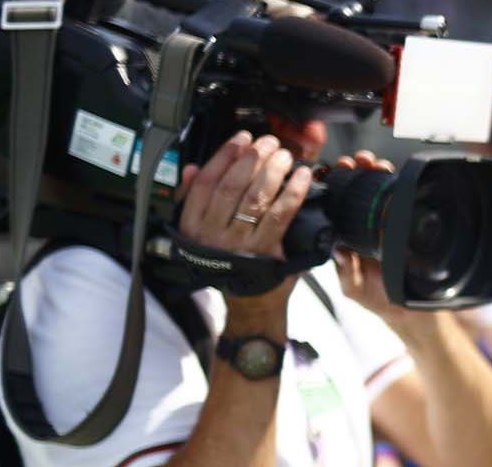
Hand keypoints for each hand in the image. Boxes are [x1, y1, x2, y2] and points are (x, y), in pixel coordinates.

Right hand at [177, 132, 314, 313]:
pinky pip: (280, 215)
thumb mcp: (202, 232)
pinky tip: (301, 177)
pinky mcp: (265, 251)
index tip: (240, 139)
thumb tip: (190, 168)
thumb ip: (194, 200)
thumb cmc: (229, 262)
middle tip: (268, 142)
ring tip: (284, 154)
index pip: (205, 182)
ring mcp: (239, 243)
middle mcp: (212, 233)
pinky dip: (293, 193)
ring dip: (272, 171)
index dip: (223, 156)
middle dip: (252, 159)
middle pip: (231, 186)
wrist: (250, 303)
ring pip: (255, 198)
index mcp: (193, 225)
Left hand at [328, 150, 401, 320]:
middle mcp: (363, 226)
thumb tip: (337, 249)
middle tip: (354, 162)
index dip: (334, 187)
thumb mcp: (354, 286)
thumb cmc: (380, 298)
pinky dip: (393, 181)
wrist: (412, 308)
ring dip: (372, 171)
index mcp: (346, 237)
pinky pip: (397, 197)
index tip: (332, 173)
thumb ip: (344, 268)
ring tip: (372, 162)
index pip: (336, 205)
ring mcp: (385, 223)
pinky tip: (388, 171)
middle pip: (355, 191)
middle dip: (354, 172)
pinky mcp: (404, 222)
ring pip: (376, 190)